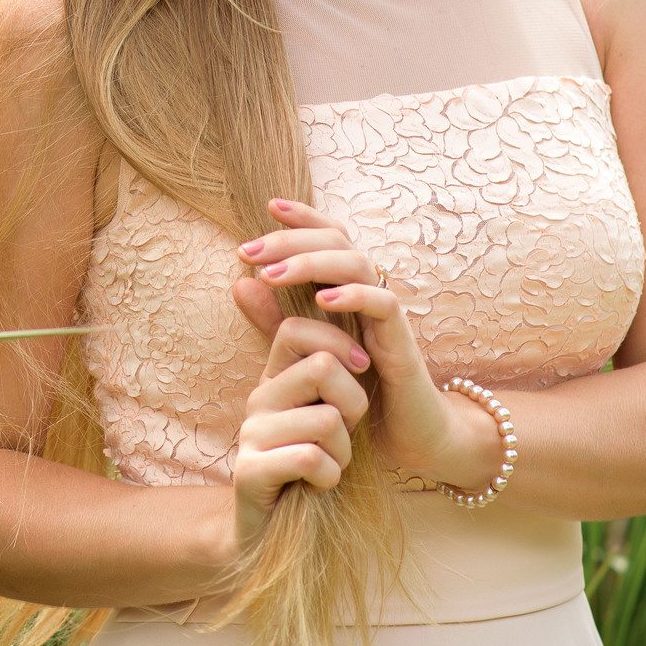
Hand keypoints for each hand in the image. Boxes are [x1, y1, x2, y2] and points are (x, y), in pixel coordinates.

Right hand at [227, 302, 371, 550]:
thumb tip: (350, 333)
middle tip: (344, 435)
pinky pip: (311, 458)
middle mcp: (258, 398)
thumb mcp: (327, 415)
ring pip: (326, 419)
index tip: (360, 368)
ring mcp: (251, 434)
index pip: (296, 328)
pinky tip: (318, 485)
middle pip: (322, 367)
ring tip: (329, 466)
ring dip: (343, 451)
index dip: (338, 342)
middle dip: (354, 404)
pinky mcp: (250, 470)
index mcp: (275, 379)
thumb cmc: (312, 470)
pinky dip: (329, 476)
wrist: (272, 534)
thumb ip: (332, 375)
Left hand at [229, 199, 471, 503]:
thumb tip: (238, 282)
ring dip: (313, 264)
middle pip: (338, 243)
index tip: (269, 207)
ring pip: (359, 265)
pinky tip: (322, 301)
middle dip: (291, 240)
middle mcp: (369, 294)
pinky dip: (354, 296)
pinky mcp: (401, 343)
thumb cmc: (356, 393)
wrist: (407, 439)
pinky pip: (384, 304)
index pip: (330, 237)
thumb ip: (273, 320)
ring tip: (273, 274)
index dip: (304, 217)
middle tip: (250, 251)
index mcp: (348, 290)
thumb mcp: (304, 351)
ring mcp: (387, 316)